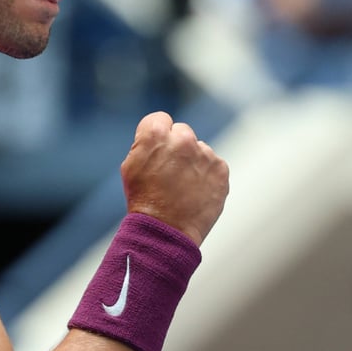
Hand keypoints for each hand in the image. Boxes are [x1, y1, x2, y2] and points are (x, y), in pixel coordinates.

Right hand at [120, 112, 229, 245]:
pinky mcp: (221, 169)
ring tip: (182, 186)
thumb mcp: (130, 166)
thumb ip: (145, 143)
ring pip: (199, 150)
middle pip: (182, 132)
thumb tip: (161, 135)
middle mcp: (183, 139)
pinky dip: (206, 175)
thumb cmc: (144, 199)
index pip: (160, 119)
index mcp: (156, 134)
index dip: (157, 136)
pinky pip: (213, 164)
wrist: (166, 231)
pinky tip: (195, 191)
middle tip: (169, 171)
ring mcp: (205, 154)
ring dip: (193, 162)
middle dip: (177, 147)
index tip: (156, 151)